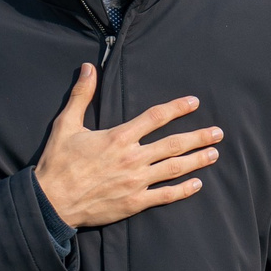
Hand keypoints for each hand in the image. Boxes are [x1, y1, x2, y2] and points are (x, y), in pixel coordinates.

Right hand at [35, 64, 221, 229]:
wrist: (52, 201)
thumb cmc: (57, 162)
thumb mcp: (66, 124)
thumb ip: (81, 95)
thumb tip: (88, 67)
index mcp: (119, 137)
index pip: (156, 117)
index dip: (178, 108)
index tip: (194, 102)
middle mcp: (132, 158)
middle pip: (174, 144)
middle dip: (199, 137)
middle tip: (218, 133)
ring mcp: (135, 182)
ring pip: (174, 168)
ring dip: (197, 160)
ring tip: (214, 154)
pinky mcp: (134, 202)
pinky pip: (164, 196)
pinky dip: (183, 190)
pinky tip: (197, 184)